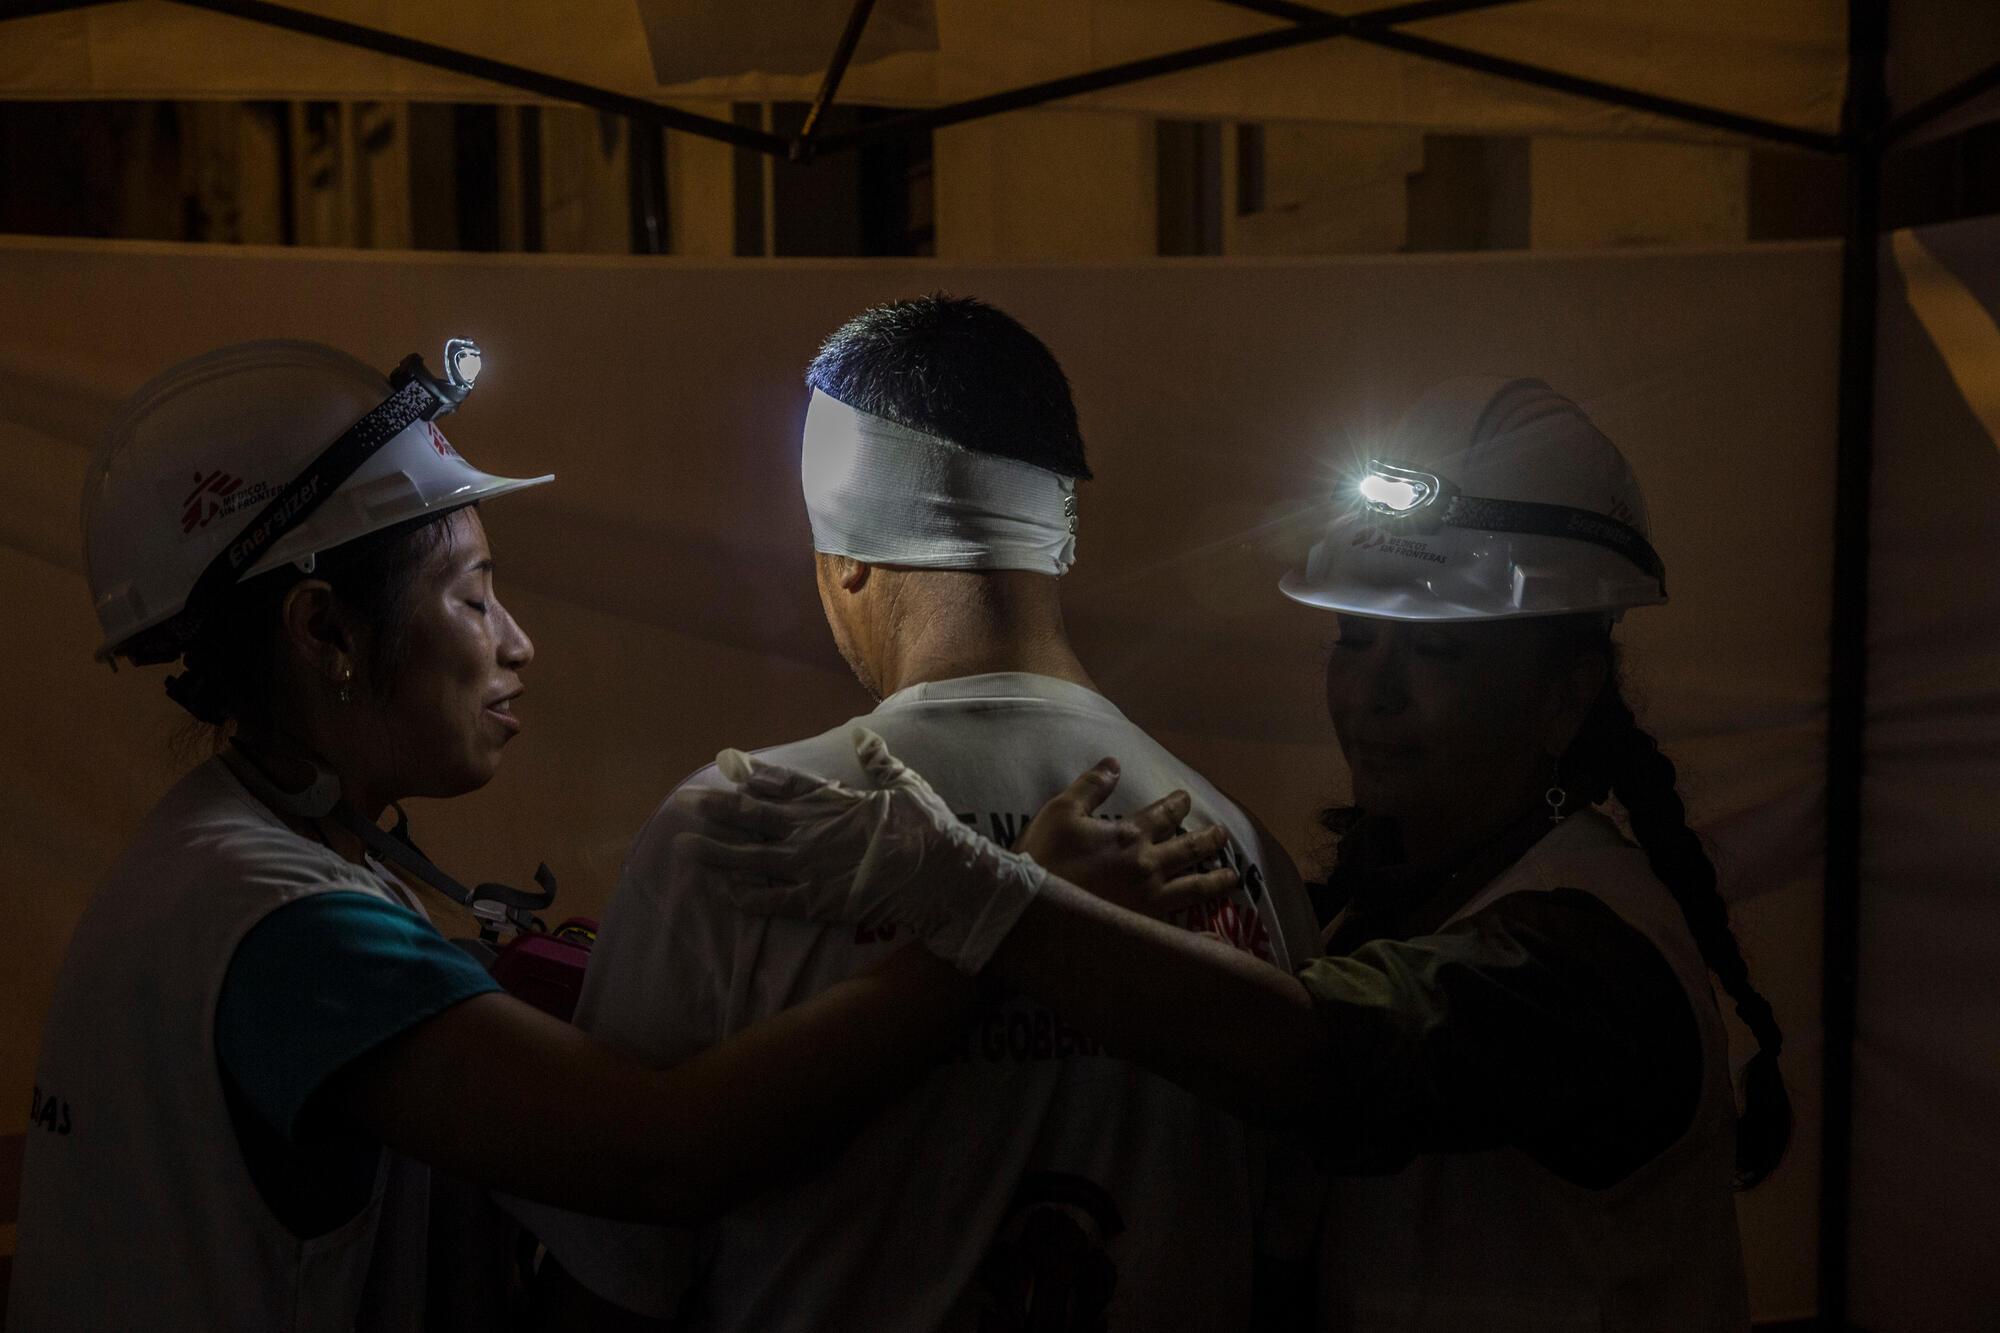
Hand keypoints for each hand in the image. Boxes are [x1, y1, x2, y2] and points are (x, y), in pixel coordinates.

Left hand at [675, 728, 1047, 973]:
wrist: (943, 875)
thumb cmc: (929, 828)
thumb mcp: (905, 785)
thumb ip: (878, 760)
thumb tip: (862, 734)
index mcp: (834, 801)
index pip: (786, 784)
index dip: (754, 775)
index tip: (728, 765)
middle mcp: (813, 830)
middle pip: (756, 817)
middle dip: (721, 810)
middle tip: (692, 804)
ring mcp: (811, 867)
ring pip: (751, 858)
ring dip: (717, 851)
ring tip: (685, 846)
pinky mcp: (816, 901)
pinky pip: (771, 900)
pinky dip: (745, 896)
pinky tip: (723, 891)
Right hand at [1015, 759, 1239, 919]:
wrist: (1030, 906)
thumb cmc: (1043, 855)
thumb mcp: (1061, 811)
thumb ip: (1091, 787)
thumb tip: (1114, 763)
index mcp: (1130, 835)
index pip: (1164, 814)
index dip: (1178, 804)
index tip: (1186, 799)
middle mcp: (1148, 866)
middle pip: (1188, 849)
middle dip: (1207, 839)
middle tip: (1221, 834)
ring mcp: (1149, 900)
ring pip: (1193, 888)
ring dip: (1215, 880)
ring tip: (1230, 876)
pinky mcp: (1142, 927)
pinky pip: (1179, 933)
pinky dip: (1200, 937)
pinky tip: (1216, 939)